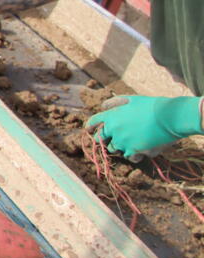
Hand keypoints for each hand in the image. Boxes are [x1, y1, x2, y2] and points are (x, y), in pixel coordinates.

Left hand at [86, 95, 203, 158]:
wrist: (169, 117)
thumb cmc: (151, 106)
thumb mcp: (131, 99)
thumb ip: (115, 102)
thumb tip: (103, 106)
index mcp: (111, 116)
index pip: (93, 122)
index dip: (90, 126)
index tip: (88, 130)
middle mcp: (114, 130)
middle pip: (100, 139)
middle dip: (104, 139)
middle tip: (110, 140)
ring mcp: (123, 142)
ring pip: (114, 150)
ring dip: (119, 147)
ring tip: (129, 143)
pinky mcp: (135, 151)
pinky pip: (129, 157)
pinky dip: (133, 155)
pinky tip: (139, 151)